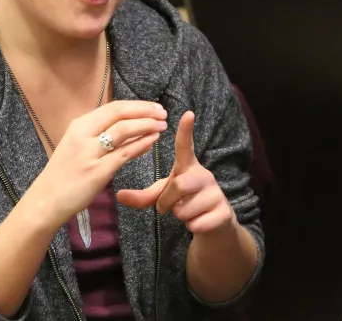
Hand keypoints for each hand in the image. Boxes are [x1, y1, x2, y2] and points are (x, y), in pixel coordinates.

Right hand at [27, 100, 167, 229]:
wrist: (45, 201)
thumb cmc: (63, 175)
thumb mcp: (77, 147)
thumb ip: (97, 136)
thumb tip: (127, 127)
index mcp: (79, 125)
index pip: (113, 108)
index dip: (137, 105)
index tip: (154, 107)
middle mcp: (83, 134)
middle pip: (119, 113)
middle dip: (145, 111)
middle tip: (163, 113)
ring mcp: (89, 153)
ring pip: (123, 130)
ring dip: (146, 125)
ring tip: (162, 126)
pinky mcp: (97, 171)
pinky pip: (124, 154)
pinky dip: (141, 144)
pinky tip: (152, 141)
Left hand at [117, 112, 235, 234]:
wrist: (214, 225)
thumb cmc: (185, 202)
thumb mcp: (164, 197)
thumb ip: (143, 196)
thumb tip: (118, 195)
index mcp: (188, 167)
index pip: (185, 146)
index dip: (185, 131)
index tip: (187, 113)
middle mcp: (204, 175)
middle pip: (179, 185)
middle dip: (167, 202)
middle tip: (170, 207)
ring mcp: (216, 193)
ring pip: (185, 209)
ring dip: (180, 216)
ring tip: (188, 212)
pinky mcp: (223, 212)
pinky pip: (196, 223)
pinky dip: (191, 227)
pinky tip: (199, 221)